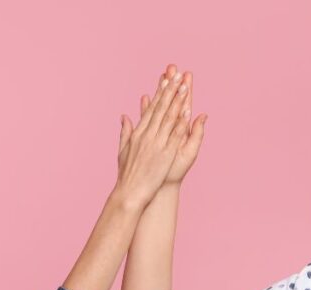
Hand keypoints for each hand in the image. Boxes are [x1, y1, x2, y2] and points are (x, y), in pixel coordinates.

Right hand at [114, 64, 192, 209]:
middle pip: (161, 108)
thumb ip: (125, 132)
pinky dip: (181, 123)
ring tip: (185, 86)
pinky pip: (175, 136)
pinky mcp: (165, 154)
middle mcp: (147, 135)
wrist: (130, 192)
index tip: (166, 80)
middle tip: (178, 75)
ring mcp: (156, 143)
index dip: (159, 93)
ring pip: (169, 118)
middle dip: (170, 90)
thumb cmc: (126, 175)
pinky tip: (187, 112)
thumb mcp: (122, 150)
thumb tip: (124, 117)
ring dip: (178, 101)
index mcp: (138, 133)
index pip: (151, 109)